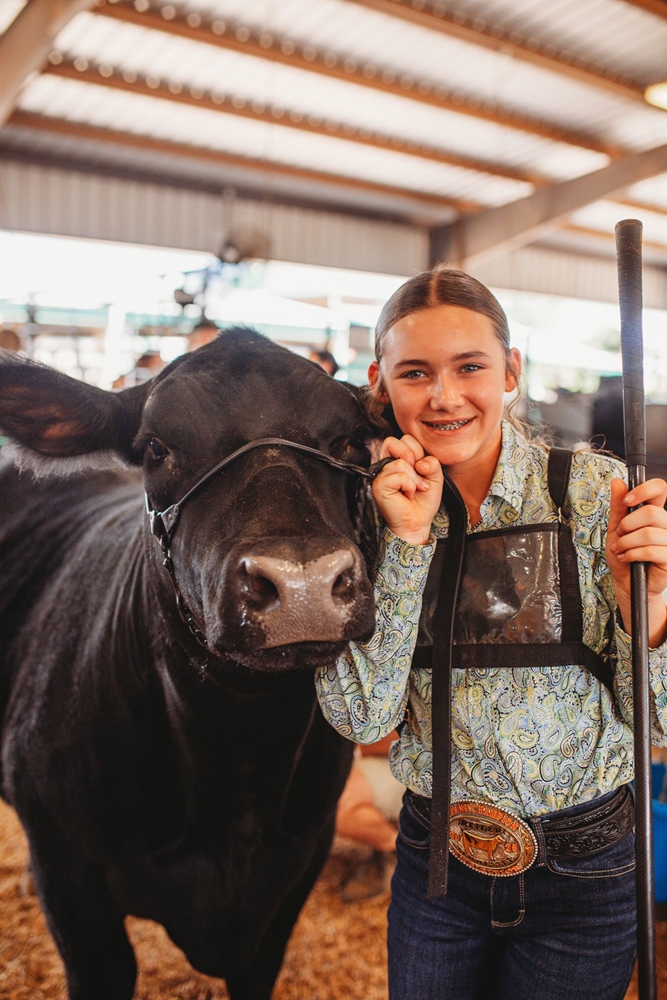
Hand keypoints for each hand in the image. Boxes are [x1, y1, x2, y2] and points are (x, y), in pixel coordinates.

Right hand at [372, 435, 442, 544]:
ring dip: (414, 479)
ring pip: (401, 462)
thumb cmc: (423, 500)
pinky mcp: (379, 486)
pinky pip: (399, 476)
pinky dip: (409, 486)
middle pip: (393, 442)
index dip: (417, 450)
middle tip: (417, 476)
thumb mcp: (435, 476)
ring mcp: (379, 475)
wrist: (418, 522)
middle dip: (412, 458)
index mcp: (395, 458)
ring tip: (413, 490)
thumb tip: (420, 463)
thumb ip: (432, 462)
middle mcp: (384, 464)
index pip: (404, 439)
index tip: (421, 469)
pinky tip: (407, 495)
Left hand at [606, 477, 666, 646]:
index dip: (644, 490)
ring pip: (648, 533)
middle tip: (620, 535)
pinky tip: (627, 558)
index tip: (627, 501)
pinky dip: (632, 554)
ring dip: (627, 543)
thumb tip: (617, 482)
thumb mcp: (615, 529)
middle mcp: (665, 525)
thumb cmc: (623, 555)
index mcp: (654, 513)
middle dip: (627, 525)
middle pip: (651, 513)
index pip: (660, 489)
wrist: (626, 583)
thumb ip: (618, 507)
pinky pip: (650, 550)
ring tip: (620, 549)